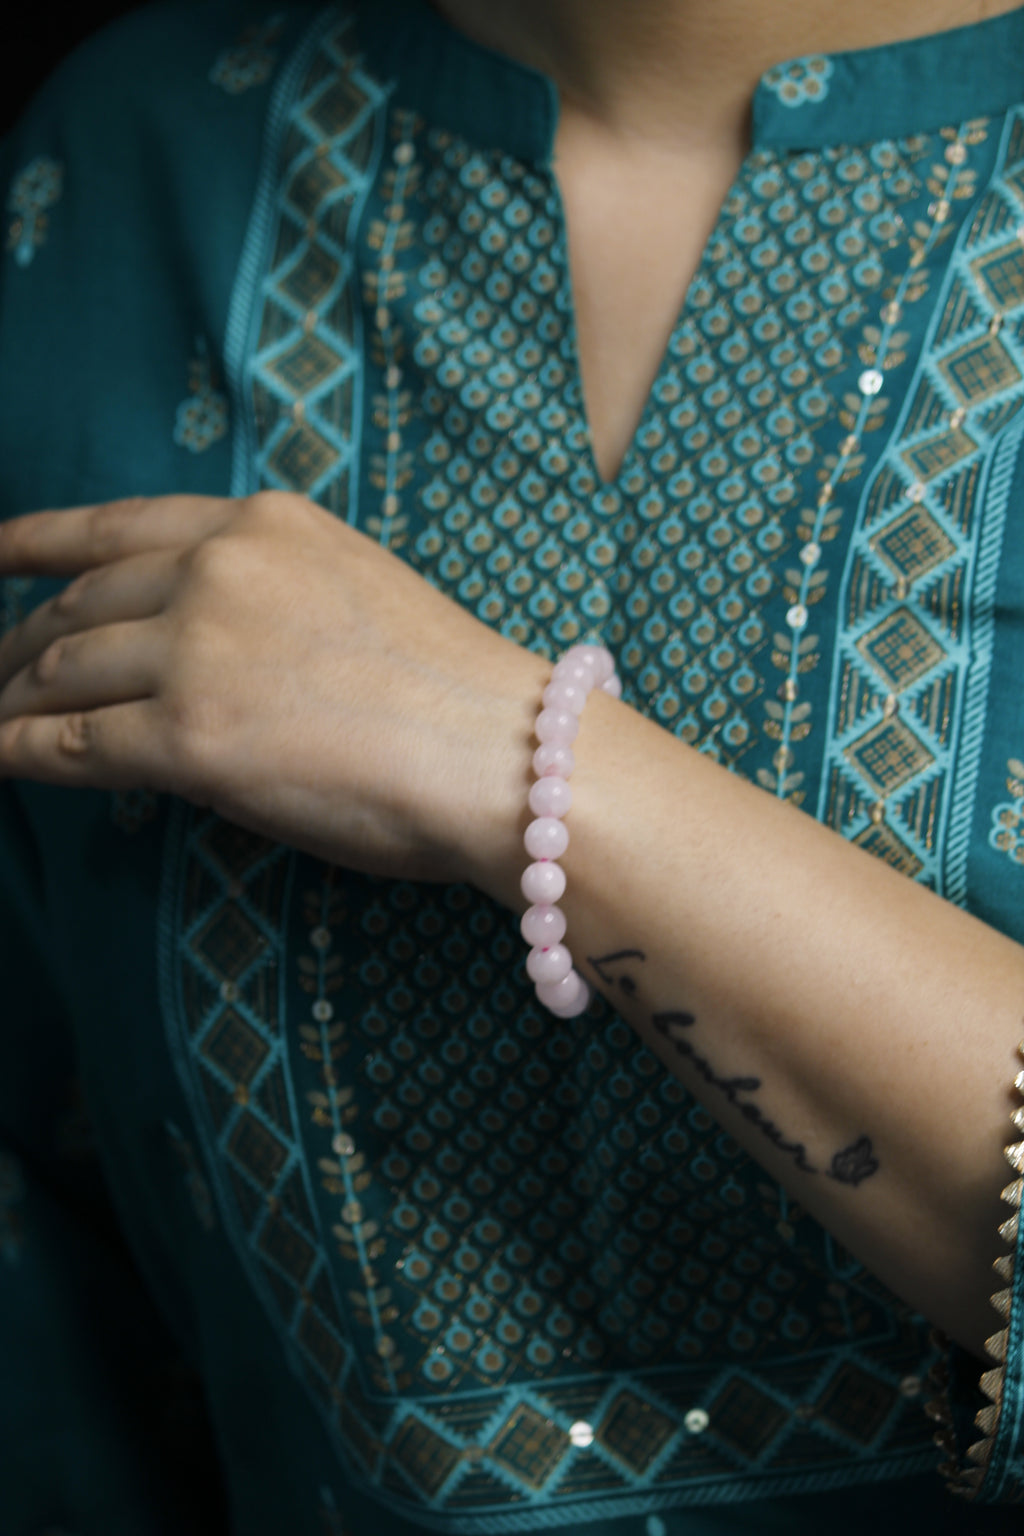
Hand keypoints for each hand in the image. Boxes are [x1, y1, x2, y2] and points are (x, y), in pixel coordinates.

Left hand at [0, 492, 547, 892]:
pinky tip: (0, 759)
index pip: (114, 526)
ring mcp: (197, 649)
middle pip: (77, 604)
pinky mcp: (187, 735)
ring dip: (10, 701)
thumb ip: (261, 596)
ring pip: (60, 670)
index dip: (34, 541)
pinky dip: (19, 753)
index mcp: (260, 524)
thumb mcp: (348, 590)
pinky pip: (70, 744)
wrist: (502, 750)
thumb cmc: (451, 689)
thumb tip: (187, 644)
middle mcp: (215, 569)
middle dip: (16, 643)